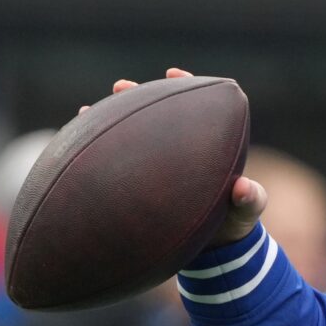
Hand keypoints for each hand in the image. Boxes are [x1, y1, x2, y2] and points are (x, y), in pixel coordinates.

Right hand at [86, 67, 266, 249]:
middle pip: (158, 115)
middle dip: (139, 97)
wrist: (213, 252)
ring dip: (110, 122)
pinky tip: (74, 150)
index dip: (186, 86)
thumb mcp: (247, 213)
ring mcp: (156, 167)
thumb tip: (243, 188)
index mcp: (208, 146)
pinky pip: (115, 168)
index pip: (197, 108)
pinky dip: (97, 157)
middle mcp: (179, 150)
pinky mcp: (138, 186)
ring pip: (131, 137)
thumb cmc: (234, 224)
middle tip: (120, 86)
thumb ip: (251, 200)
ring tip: (86, 110)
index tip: (173, 73)